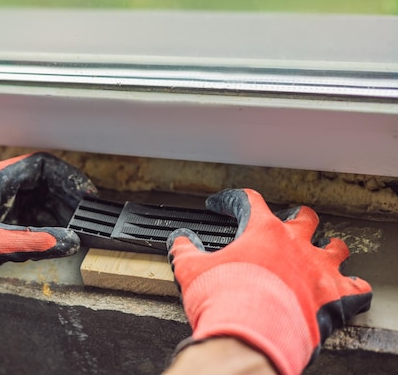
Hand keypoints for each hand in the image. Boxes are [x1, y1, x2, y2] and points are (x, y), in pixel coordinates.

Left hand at [0, 152, 96, 304]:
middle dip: (63, 198)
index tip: (84, 192)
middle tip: (80, 215)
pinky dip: (35, 221)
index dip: (68, 177)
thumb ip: (34, 242)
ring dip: (50, 211)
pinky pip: (19, 210)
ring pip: (30, 196)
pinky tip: (44, 236)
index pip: (41, 164)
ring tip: (66, 228)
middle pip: (39, 180)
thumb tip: (67, 240)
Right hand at [166, 188, 371, 374]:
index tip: (221, 205)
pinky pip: (356, 287)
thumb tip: (179, 240)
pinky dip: (352, 287)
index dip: (232, 200)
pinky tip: (346, 289)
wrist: (251, 336)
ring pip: (335, 248)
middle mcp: (295, 244)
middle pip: (303, 219)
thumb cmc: (224, 300)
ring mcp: (318, 269)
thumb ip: (184, 249)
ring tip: (323, 252)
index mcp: (262, 232)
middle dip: (295, 219)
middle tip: (286, 225)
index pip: (248, 201)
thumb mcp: (191, 269)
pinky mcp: (335, 297)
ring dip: (328, 249)